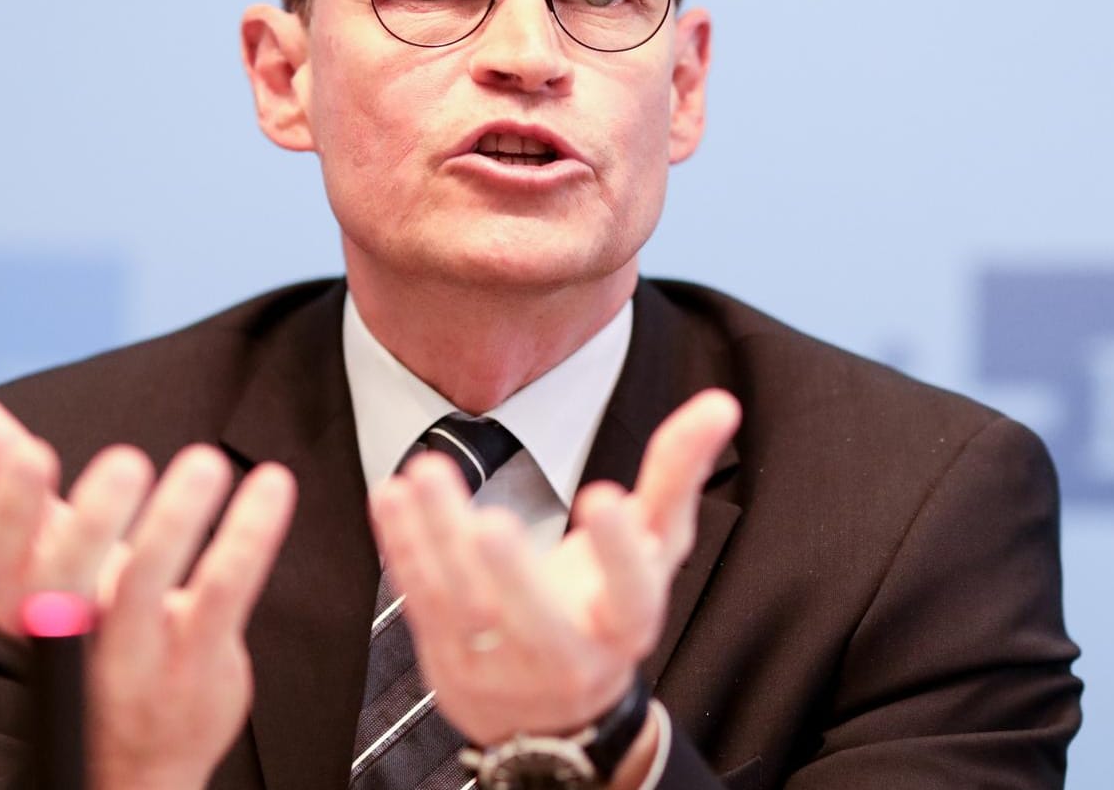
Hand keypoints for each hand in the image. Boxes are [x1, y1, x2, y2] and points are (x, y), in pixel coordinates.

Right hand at [0, 394, 296, 789]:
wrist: (139, 756)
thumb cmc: (92, 630)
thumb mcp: (51, 561)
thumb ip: (13, 485)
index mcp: (24, 607)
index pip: (0, 559)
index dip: (9, 508)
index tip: (31, 452)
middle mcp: (70, 638)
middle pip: (63, 584)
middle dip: (90, 523)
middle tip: (126, 459)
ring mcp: (133, 660)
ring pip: (146, 593)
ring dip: (174, 525)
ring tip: (204, 463)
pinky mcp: (198, 665)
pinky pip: (224, 596)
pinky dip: (248, 538)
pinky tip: (271, 485)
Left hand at [368, 387, 739, 748]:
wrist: (553, 711)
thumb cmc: (608, 607)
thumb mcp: (654, 548)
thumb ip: (677, 475)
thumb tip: (722, 402)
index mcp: (625, 625)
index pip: (631, 594)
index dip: (619, 551)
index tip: (604, 495)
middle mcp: (566, 656)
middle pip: (537, 623)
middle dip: (512, 574)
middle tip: (491, 521)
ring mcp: (502, 665)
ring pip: (466, 608)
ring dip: (440, 538)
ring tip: (426, 473)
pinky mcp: (449, 659)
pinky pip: (422, 602)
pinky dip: (405, 547)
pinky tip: (391, 495)